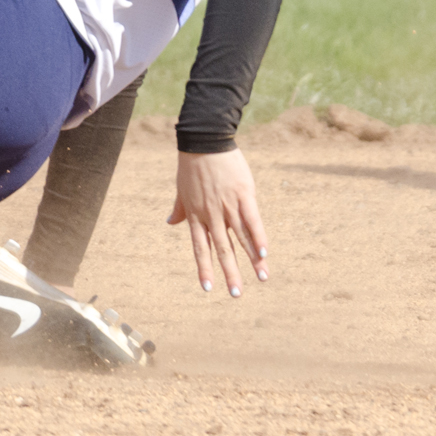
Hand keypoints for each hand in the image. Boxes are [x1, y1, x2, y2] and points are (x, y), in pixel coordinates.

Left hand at [166, 148, 269, 294]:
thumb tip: (170, 223)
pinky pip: (252, 220)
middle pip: (222, 248)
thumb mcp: (181, 189)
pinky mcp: (244, 194)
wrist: (204, 140)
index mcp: (196, 215)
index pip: (200, 247)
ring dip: (252, 260)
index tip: (208, 288)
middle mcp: (212, 214)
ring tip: (262, 278)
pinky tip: (265, 253)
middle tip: (237, 295)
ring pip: (241, 238)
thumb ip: (179, 209)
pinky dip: (259, 237)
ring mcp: (228, 205)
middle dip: (230, 273)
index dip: (204, 268)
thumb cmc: (191, 165)